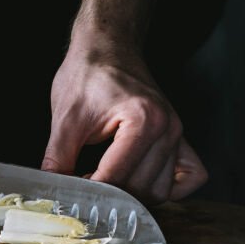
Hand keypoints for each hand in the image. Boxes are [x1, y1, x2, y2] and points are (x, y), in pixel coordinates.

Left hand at [42, 41, 206, 203]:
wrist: (107, 47)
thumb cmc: (88, 74)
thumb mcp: (65, 118)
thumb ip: (58, 158)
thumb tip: (53, 191)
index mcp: (143, 119)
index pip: (116, 177)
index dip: (90, 191)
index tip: (72, 194)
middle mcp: (168, 127)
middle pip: (141, 189)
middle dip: (110, 196)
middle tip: (85, 188)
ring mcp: (178, 133)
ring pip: (161, 190)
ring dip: (134, 196)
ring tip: (106, 183)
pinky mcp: (180, 137)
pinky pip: (190, 176)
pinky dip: (171, 188)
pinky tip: (143, 183)